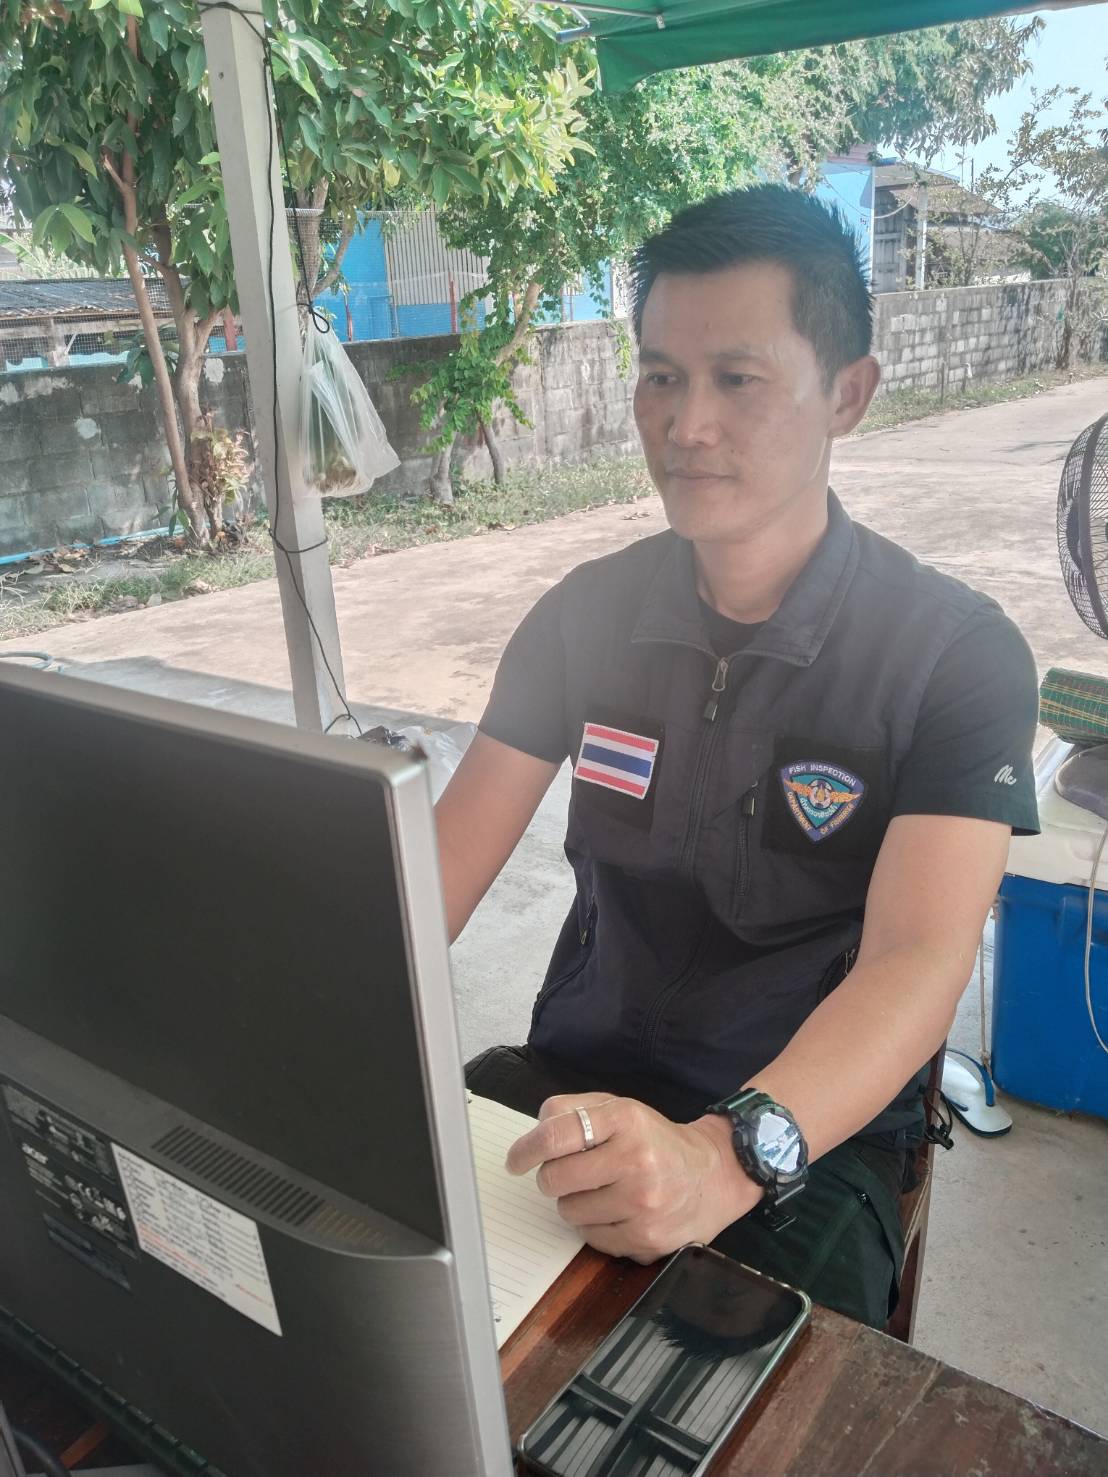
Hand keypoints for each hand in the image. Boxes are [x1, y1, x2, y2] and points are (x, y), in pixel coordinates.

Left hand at [505, 1092, 762, 1262]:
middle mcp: (635, 1161)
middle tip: (571, 1173)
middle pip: (555, 1179)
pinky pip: (590, 1237)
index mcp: (625, 1120)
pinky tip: (617, 1210)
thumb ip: (574, 1110)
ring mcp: (641, 1205)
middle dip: (553, 1177)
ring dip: (575, 1202)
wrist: (713, 1176)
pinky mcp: (645, 1240)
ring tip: (602, 1190)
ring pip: (568, 1212)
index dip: (526, 1149)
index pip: (556, 1136)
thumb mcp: (620, 1109)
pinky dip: (595, 1225)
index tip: (516, 1160)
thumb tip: (535, 1132)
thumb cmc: (654, 1140)